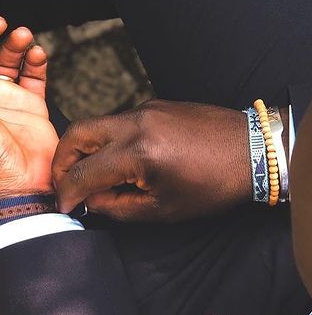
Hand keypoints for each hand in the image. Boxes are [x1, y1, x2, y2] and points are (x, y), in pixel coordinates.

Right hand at [52, 99, 250, 221]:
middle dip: (62, 160)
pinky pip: (117, 122)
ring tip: (90, 174)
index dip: (68, 192)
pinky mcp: (152, 105)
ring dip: (83, 149)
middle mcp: (135, 123)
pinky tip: (119, 160)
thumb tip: (90, 200)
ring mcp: (143, 109)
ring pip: (95, 124)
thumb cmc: (214, 185)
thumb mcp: (163, 209)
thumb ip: (118, 207)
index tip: (65, 205)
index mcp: (139, 152)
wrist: (253, 150)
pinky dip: (107, 141)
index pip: (84, 172)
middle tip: (63, 182)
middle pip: (76, 133)